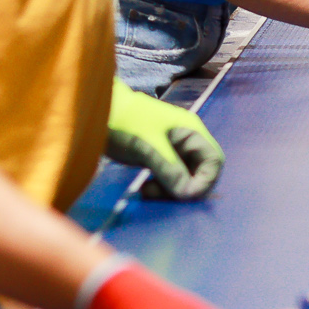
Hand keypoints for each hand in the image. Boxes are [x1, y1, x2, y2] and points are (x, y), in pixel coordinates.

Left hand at [105, 80, 224, 200]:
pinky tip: (145, 188)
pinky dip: (162, 186)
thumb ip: (169, 169)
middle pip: (201, 171)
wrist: (94, 112)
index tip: (186, 196)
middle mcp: (186, 140)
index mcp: (191, 130)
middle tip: (161, 195)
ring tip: (148, 191)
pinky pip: (171, 176)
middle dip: (186, 188)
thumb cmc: (122, 122)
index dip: (206, 181)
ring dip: (172, 190)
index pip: (213, 160)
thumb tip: (188, 194)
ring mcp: (173, 148)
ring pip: (186, 177)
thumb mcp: (147, 146)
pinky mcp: (159, 156)